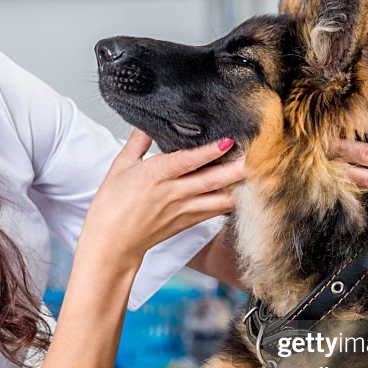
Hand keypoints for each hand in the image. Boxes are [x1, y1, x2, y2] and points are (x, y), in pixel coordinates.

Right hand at [81, 130, 244, 267]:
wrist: (112, 243)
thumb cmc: (112, 206)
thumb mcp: (120, 167)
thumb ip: (137, 143)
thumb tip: (146, 124)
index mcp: (155, 175)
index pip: (188, 161)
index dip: (210, 151)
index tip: (228, 141)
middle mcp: (173, 194)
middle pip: (212, 181)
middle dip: (235, 170)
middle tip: (255, 158)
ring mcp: (183, 210)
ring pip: (219, 199)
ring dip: (237, 187)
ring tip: (252, 174)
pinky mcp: (188, 222)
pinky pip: (214, 212)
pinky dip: (228, 202)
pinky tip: (238, 191)